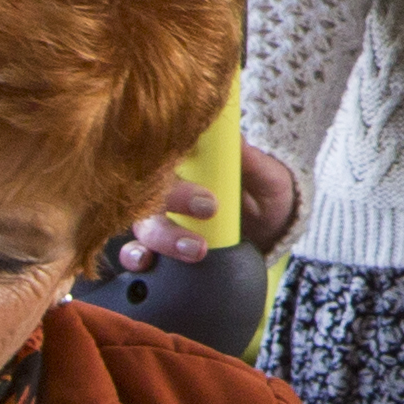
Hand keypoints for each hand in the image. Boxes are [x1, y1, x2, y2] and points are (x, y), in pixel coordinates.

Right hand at [110, 144, 298, 272]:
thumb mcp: (269, 177)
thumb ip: (255, 162)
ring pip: (143, 222)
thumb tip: (238, 142)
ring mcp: (159, 218)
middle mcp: (168, 189)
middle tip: (209, 210)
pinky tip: (145, 262)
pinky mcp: (157, 246)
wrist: (270, 232)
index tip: (207, 187)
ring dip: (162, 236)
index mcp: (191, 163)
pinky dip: (134, 256)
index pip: (169, 156)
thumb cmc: (266, 195)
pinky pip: (133, 251)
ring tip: (196, 249)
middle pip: (154, 189)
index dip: (180, 165)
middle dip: (176, 201)